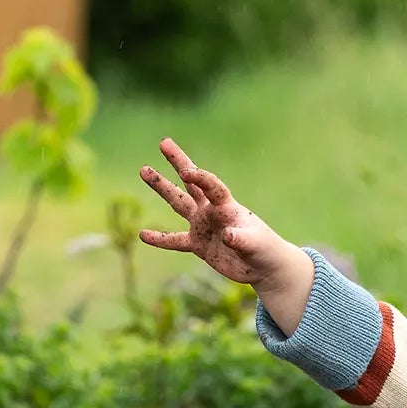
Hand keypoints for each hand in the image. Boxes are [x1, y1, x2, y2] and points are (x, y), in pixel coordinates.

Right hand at [138, 137, 293, 288]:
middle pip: (191, 184)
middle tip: (164, 142)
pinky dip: (160, 239)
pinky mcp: (198, 244)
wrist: (262, 265)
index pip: (212, 186)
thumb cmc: (263, 249)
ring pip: (178, 204)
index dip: (201, 179)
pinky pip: (174, 240)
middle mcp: (211, 211)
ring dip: (162, 187)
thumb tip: (227, 236)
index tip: (187, 172)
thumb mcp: (255, 244)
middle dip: (178, 162)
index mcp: (226, 206)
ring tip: (143, 169)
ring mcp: (203, 226)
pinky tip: (143, 235)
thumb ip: (241, 239)